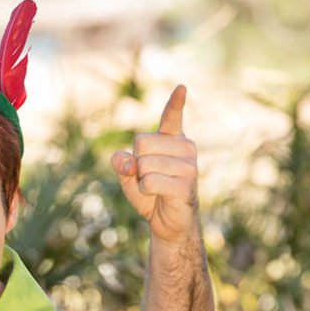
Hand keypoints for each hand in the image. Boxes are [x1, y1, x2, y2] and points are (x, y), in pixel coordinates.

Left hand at [111, 85, 198, 244]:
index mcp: (173, 140)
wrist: (169, 223)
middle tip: (150, 178)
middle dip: (136, 165)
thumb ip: (121, 163)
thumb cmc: (151, 194)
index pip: (172, 117)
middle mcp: (185, 147)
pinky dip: (145, 192)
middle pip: (141, 144)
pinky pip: (149, 182)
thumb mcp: (129, 177)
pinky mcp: (186, 185)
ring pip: (144, 165)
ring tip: (156, 189)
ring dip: (141, 181)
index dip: (175, 103)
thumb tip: (125, 161)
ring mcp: (189, 166)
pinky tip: (158, 197)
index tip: (181, 87)